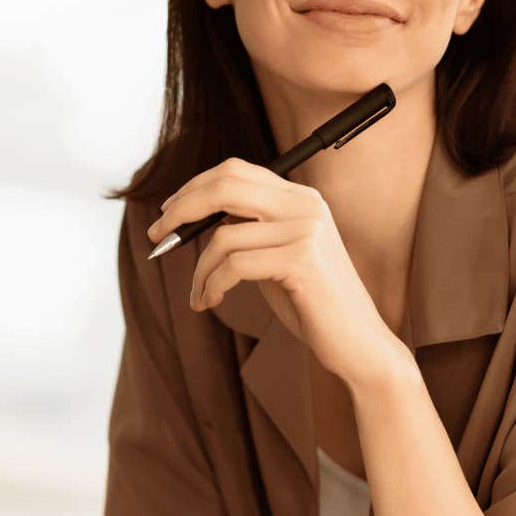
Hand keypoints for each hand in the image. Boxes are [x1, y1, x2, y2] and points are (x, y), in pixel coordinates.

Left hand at [145, 158, 406, 383]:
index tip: (168, 213)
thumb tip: (193, 218)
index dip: (194, 187)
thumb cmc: (312, 304)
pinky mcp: (302, 261)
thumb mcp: (277, 258)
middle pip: (225, 185)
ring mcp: (306, 230)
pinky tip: (209, 302)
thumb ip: (248, 232)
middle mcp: (306, 205)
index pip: (236, 171)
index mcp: (301, 198)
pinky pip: (233, 266)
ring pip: (223, 237)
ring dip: (198, 272)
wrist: (358, 344)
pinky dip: (211, 286)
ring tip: (198, 297)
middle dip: (182, 209)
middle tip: (157, 237)